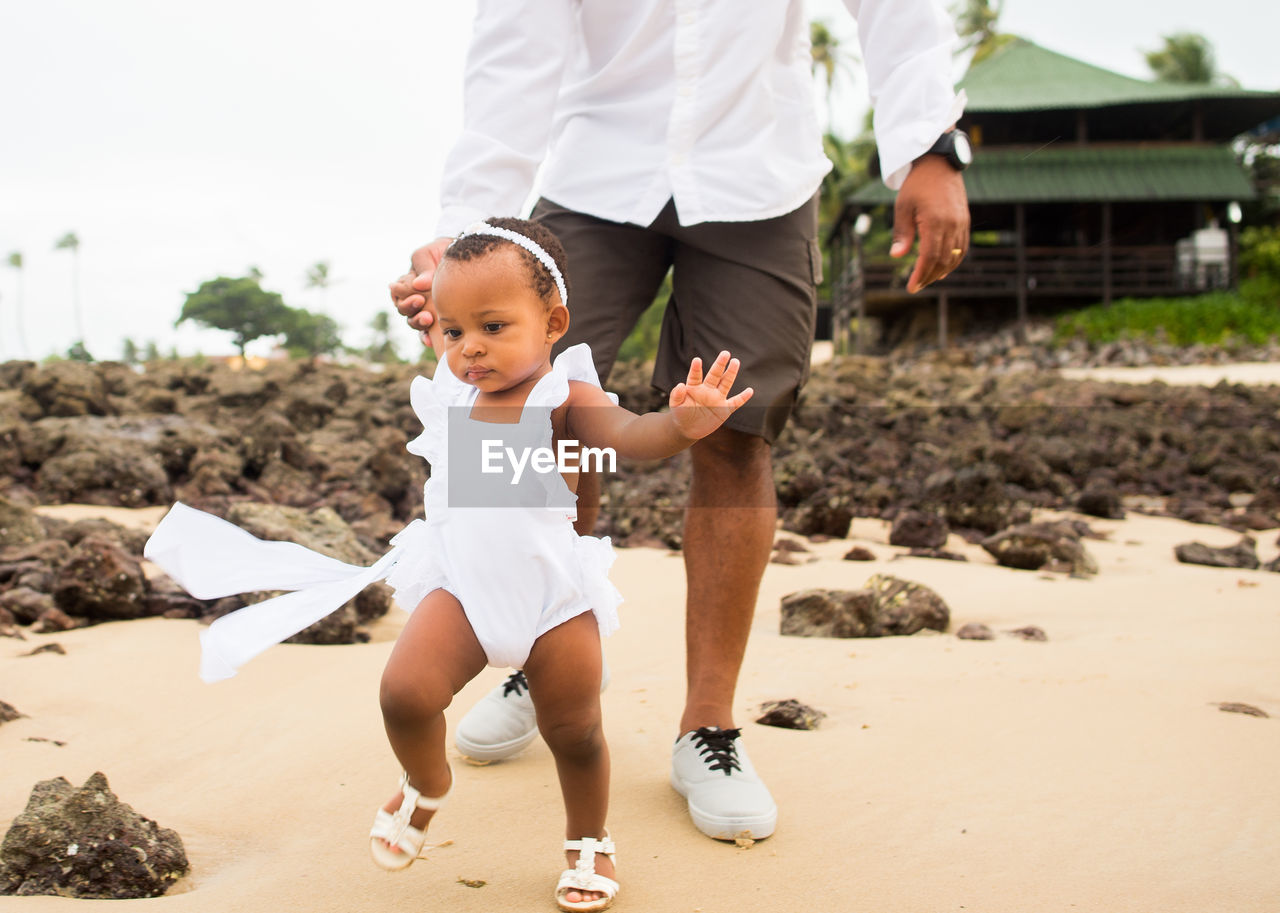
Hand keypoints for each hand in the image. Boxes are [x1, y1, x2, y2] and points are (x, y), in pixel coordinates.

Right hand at [389, 237, 451, 346]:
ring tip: (428, 319)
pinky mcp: (438, 319)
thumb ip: (423, 269)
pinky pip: (429, 332)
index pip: (397, 297)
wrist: (462, 256)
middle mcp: (413, 299)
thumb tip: (419, 285)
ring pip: (415, 322)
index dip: (404, 299)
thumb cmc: (439, 252)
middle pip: (404, 311)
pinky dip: (427, 337)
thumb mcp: (427, 255)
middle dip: (411, 309)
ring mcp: (425, 310)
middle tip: (421, 305)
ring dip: (418, 323)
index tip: (418, 297)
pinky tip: (431, 341)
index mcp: (405, 285)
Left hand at [668, 351, 753, 440]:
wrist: (688, 429)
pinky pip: (735, 402)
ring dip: (730, 373)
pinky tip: (750, 391)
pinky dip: (743, 397)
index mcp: (694, 387)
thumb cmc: (680, 414)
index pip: (695, 376)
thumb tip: (681, 385)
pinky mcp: (724, 409)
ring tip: (735, 362)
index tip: (697, 360)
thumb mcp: (675, 406)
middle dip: (720, 365)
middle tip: (725, 353)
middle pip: (715, 375)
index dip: (696, 369)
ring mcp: (717, 398)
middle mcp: (707, 390)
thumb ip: (677, 395)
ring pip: (725, 384)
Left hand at [890, 154, 969, 293]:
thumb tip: (897, 256)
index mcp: (935, 221)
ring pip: (955, 256)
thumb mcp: (903, 206)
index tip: (911, 287)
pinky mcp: (965, 219)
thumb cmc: (917, 183)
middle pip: (943, 260)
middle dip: (929, 276)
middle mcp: (952, 224)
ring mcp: (961, 222)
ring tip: (928, 280)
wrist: (939, 162)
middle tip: (916, 286)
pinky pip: (963, 246)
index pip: (929, 257)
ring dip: (942, 271)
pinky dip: (955, 260)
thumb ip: (901, 233)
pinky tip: (944, 267)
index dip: (920, 275)